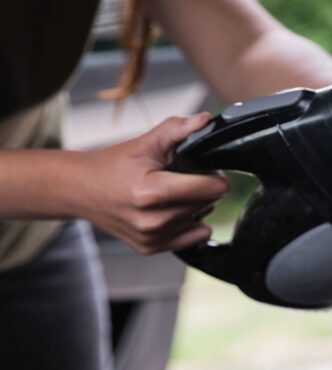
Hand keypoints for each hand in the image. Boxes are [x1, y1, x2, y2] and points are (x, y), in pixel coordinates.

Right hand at [73, 113, 228, 254]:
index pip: (212, 188)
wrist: (79, 189)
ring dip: (196, 205)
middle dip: (203, 187)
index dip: (214, 174)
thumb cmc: (111, 166)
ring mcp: (152, 238)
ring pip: (203, 219)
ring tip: (171, 192)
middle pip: (209, 203)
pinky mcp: (151, 248)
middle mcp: (153, 221)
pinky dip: (189, 223)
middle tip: (181, 176)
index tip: (202, 167)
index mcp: (151, 193)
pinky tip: (170, 210)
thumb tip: (204, 120)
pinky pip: (194, 237)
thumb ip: (175, 130)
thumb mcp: (143, 143)